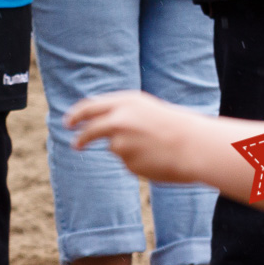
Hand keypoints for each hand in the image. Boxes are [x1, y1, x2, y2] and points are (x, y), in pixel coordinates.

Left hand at [65, 91, 207, 184]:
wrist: (195, 146)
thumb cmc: (175, 126)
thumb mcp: (146, 110)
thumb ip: (122, 113)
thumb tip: (98, 123)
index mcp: (124, 102)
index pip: (89, 107)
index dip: (76, 115)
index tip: (68, 122)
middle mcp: (117, 119)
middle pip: (89, 130)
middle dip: (80, 137)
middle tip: (76, 144)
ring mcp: (120, 142)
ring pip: (115, 149)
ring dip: (129, 151)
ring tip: (154, 148)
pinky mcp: (127, 162)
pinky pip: (129, 163)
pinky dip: (139, 162)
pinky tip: (156, 159)